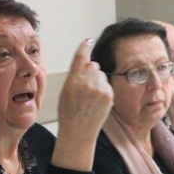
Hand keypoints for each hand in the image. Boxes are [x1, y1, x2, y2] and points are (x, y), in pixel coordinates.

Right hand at [52, 39, 112, 170]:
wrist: (79, 132)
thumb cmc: (69, 113)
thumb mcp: (65, 91)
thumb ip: (74, 76)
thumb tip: (84, 63)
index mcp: (73, 81)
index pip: (81, 57)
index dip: (85, 47)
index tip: (88, 41)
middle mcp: (87, 83)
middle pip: (93, 64)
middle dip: (90, 71)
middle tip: (85, 85)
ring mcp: (100, 89)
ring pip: (101, 74)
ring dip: (97, 80)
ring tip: (90, 97)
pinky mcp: (109, 95)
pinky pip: (107, 84)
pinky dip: (103, 89)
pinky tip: (96, 101)